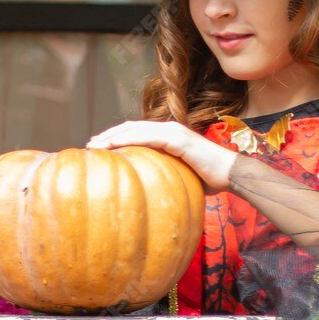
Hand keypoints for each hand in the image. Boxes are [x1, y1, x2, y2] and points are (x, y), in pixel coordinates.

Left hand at [86, 117, 236, 191]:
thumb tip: (145, 191)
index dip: (115, 137)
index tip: (97, 147)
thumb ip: (162, 175)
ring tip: (94, 145)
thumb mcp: (177, 176)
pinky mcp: (177, 139)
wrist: (229, 174)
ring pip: (135, 130)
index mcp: (166, 136)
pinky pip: (148, 137)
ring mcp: (172, 132)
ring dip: (112, 136)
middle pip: (130, 128)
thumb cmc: (206, 179)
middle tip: (88, 145)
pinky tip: (112, 144)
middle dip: (108, 135)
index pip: (135, 132)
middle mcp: (167, 129)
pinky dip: (129, 139)